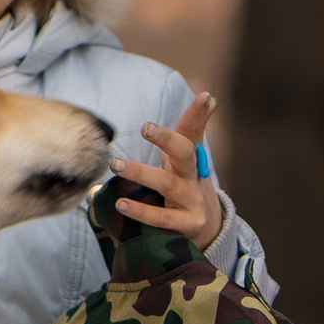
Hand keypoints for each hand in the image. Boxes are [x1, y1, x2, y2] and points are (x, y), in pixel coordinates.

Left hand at [110, 93, 222, 249]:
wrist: (207, 228)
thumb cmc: (188, 185)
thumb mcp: (190, 157)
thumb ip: (193, 128)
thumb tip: (208, 95)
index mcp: (191, 158)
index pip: (194, 132)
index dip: (198, 114)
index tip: (205, 97)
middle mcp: (194, 177)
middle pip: (185, 153)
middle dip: (168, 140)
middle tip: (146, 127)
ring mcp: (192, 201)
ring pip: (167, 184)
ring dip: (141, 173)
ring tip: (115, 165)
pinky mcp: (187, 225)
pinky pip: (162, 218)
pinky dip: (141, 212)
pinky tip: (121, 204)